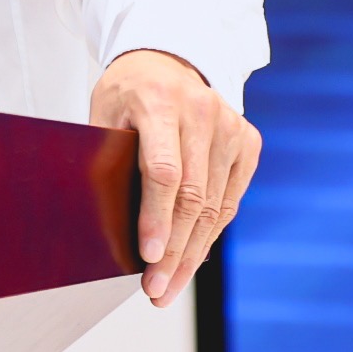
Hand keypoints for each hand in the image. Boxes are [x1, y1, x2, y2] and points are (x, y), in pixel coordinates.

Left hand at [91, 49, 259, 306]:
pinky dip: (209, 234)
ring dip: (192, 253)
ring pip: (216, 206)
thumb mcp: (104, 114)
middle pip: (193, 197)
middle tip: (155, 290)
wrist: (168, 61)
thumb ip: (109, 159)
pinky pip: (230, 200)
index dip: (156, 217)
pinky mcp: (248, 142)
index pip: (164, 171)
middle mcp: (203, 113)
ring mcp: (231, 127)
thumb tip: (106, 226)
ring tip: (168, 287)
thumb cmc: (126, 94)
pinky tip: (191, 261)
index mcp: (160, 102)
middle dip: (174, 251)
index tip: (148, 256)